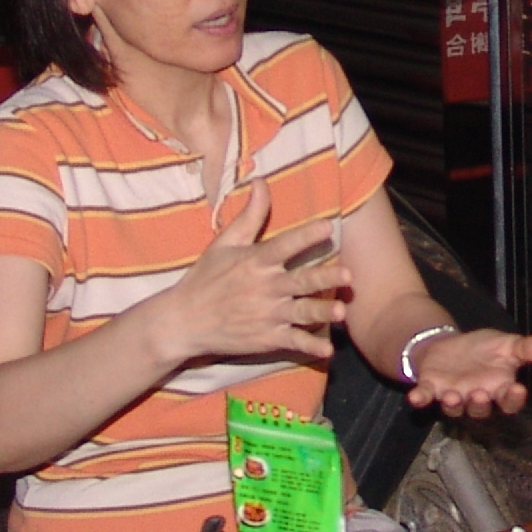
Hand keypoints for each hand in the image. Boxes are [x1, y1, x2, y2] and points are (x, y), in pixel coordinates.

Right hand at [142, 188, 350, 368]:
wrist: (183, 321)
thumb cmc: (205, 278)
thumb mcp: (224, 243)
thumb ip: (250, 214)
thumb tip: (262, 181)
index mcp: (255, 262)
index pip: (284, 246)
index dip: (305, 236)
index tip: (327, 226)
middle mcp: (264, 288)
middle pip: (300, 281)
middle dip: (324, 278)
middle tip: (348, 275)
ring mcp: (267, 316)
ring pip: (301, 313)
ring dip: (321, 313)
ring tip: (340, 312)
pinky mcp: (266, 338)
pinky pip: (292, 342)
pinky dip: (309, 348)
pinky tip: (327, 351)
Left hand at [403, 328, 531, 417]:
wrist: (451, 345)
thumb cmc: (483, 350)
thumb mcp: (507, 344)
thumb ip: (527, 349)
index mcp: (498, 390)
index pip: (509, 402)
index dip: (512, 399)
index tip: (518, 389)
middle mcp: (476, 398)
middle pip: (480, 411)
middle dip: (480, 405)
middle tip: (480, 394)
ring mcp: (452, 396)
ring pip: (454, 408)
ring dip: (453, 405)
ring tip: (453, 396)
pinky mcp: (431, 389)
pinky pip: (425, 398)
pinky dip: (420, 399)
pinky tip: (415, 397)